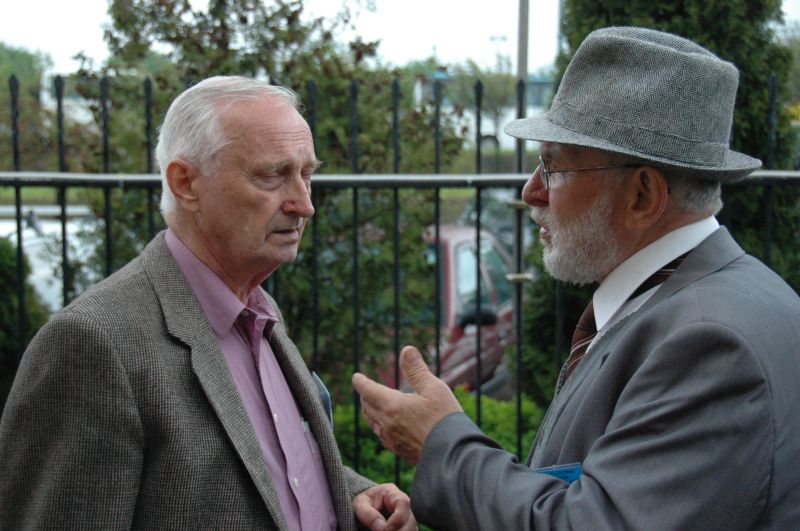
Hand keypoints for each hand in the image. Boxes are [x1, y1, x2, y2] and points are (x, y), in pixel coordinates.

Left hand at [352, 345, 461, 462]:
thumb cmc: (446, 419)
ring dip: (370, 411)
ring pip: (373, 423)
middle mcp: (387, 424)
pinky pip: (382, 436)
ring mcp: (392, 440)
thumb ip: (417, 370)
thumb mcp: (434, 388)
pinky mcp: (400, 451)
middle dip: (365, 396)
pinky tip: (386, 427)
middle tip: (364, 389)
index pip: (368, 391)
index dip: (361, 382)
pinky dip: (378, 426)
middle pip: (368, 407)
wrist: (454, 456)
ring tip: (372, 406)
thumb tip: (406, 350)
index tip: (356, 377)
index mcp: (392, 406)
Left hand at [353, 483, 416, 530]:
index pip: (403, 503)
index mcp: (392, 493)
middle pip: (411, 518)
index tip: (386, 530)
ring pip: (413, 528)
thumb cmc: (362, 503)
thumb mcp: (359, 504)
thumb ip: (368, 514)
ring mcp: (406, 517)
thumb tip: (381, 528)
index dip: (398, 518)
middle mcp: (403, 505)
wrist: (363, 509)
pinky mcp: (406, 528)